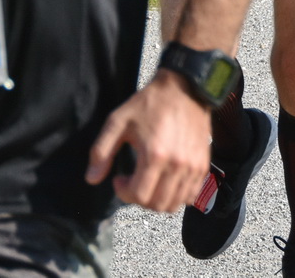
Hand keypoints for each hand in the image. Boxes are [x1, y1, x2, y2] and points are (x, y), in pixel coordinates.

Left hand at [85, 72, 211, 211]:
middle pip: (156, 204)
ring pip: (174, 204)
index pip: (138, 196)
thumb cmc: (149, 104)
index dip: (123, 192)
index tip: (119, 178)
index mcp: (154, 155)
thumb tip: (92, 179)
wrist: (184, 89)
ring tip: (149, 183)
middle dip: (139, 199)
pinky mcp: (202, 165)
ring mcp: (192, 167)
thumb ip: (102, 151)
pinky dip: (176, 196)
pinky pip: (190, 196)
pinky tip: (166, 181)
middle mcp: (176, 165)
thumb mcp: (118, 121)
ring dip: (157, 200)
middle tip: (133, 182)